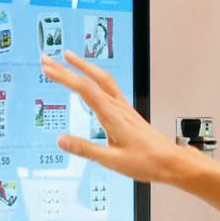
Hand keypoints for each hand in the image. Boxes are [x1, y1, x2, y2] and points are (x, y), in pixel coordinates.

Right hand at [39, 52, 195, 184]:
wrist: (171, 162)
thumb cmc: (147, 162)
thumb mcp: (112, 160)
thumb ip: (85, 149)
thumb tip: (61, 140)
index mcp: (112, 116)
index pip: (84, 89)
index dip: (64, 77)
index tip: (47, 69)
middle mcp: (118, 107)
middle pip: (91, 78)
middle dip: (67, 66)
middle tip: (48, 59)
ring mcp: (124, 107)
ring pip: (102, 78)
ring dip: (84, 66)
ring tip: (69, 59)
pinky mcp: (127, 111)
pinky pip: (110, 86)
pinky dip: (95, 77)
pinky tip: (92, 80)